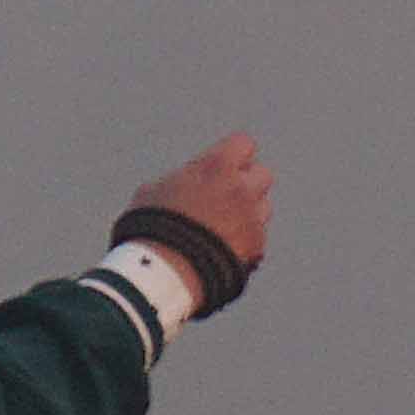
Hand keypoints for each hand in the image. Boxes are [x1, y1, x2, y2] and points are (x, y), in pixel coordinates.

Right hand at [127, 132, 269, 289]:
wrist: (166, 271)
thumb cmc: (152, 227)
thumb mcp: (153, 191)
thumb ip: (180, 180)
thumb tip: (184, 182)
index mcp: (217, 167)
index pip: (243, 144)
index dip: (233, 155)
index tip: (221, 167)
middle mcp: (242, 189)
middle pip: (262, 175)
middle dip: (247, 183)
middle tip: (225, 197)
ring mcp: (253, 219)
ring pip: (263, 209)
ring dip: (248, 214)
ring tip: (221, 229)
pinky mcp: (257, 248)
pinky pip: (257, 241)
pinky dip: (244, 246)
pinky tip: (221, 253)